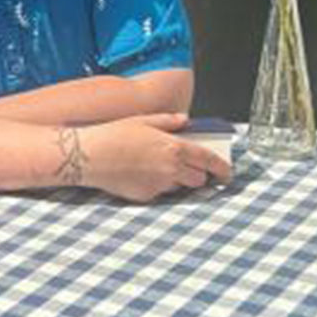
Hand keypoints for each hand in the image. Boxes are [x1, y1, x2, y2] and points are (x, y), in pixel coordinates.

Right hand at [83, 113, 231, 200]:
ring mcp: (159, 185)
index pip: (208, 160)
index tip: (227, 172)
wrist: (90, 156)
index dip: (222, 168)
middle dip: (198, 174)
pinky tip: (140, 173)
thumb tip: (185, 121)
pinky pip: (160, 192)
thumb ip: (169, 121)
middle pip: (198, 179)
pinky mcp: (146, 196)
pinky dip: (157, 185)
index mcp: (174, 148)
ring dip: (177, 179)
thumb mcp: (144, 120)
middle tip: (189, 166)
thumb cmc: (114, 134)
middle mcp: (170, 169)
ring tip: (156, 166)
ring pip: (179, 187)